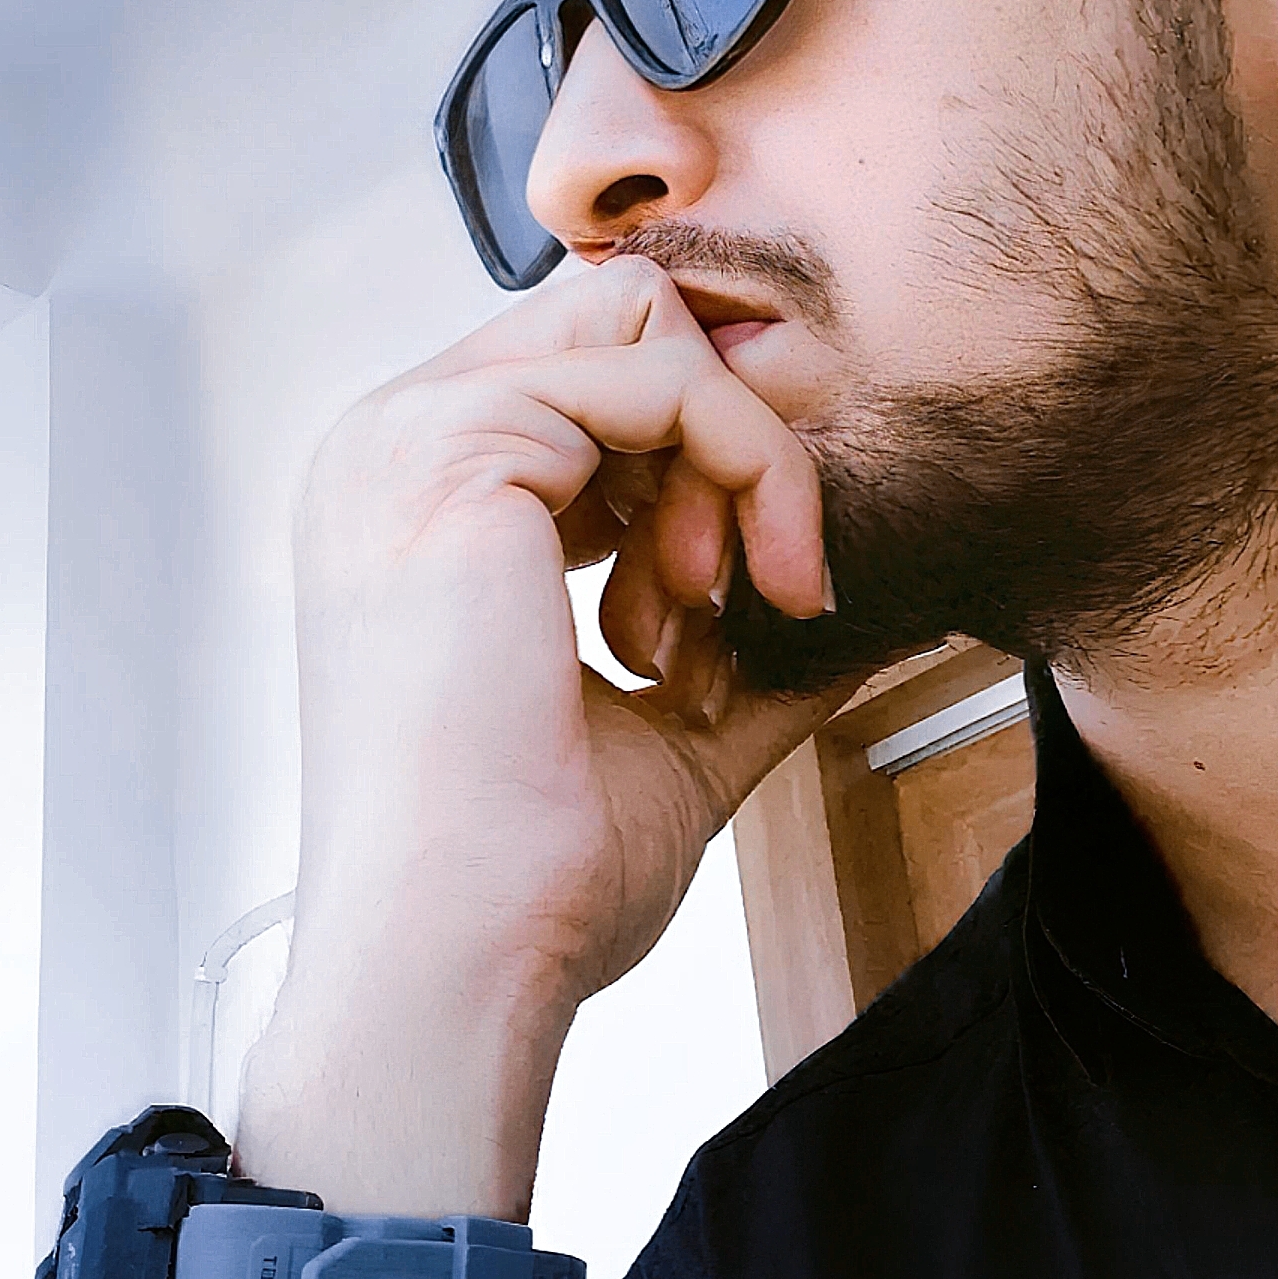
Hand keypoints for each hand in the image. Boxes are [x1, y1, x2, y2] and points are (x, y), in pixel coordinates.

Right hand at [239, 257, 847, 1212]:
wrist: (463, 956)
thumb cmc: (535, 874)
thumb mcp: (673, 728)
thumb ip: (758, 648)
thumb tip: (882, 611)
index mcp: (418, 503)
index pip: (594, 375)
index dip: (703, 452)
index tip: (756, 585)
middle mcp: (396, 448)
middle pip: (621, 322)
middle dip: (727, 442)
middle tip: (750, 588)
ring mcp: (412, 438)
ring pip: (654, 339)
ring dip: (735, 469)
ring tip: (714, 618)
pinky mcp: (456, 446)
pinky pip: (664, 377)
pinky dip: (742, 472)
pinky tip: (724, 599)